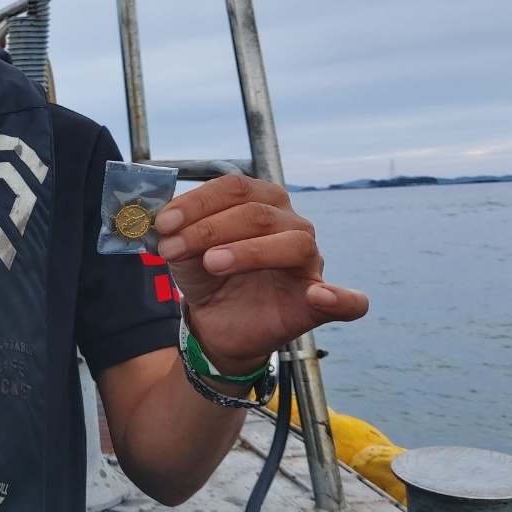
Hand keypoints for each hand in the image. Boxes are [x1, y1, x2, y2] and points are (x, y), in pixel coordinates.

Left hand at [154, 174, 366, 373]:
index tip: (163, 223)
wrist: (216, 323)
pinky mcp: (319, 302)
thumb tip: (163, 219)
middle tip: (173, 248)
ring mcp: (310, 261)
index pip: (234, 188)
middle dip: (209, 229)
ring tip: (212, 263)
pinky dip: (342, 298)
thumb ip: (178, 231)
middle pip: (257, 214)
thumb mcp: (183, 251)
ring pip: (293, 244)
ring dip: (248, 252)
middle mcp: (291, 223)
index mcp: (261, 201)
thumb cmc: (206, 275)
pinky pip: (349, 302)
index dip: (197, 202)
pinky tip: (321, 296)